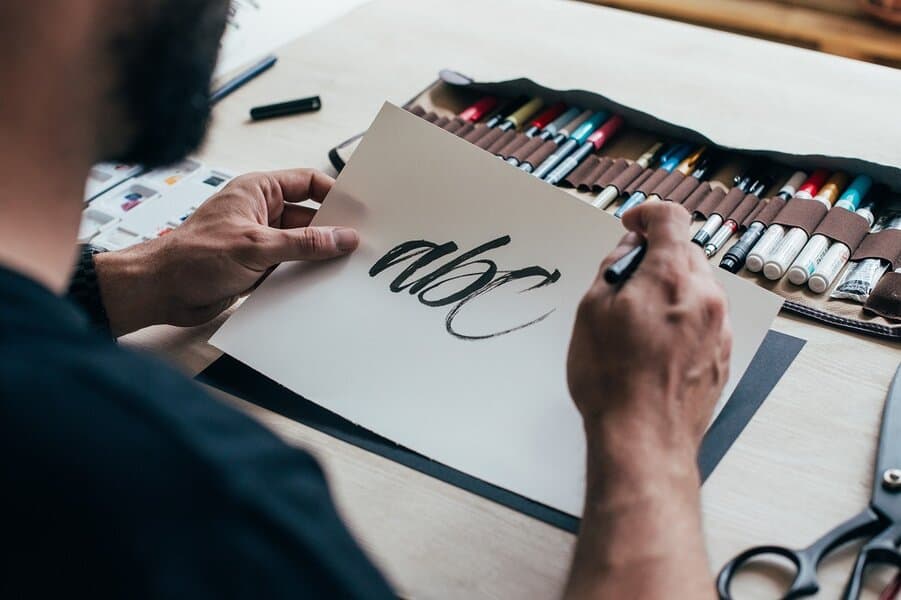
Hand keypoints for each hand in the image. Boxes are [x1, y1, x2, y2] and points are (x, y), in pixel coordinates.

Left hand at [94, 169, 358, 335]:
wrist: (160, 291)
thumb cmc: (193, 257)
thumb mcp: (256, 246)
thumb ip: (303, 243)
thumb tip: (342, 238)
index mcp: (258, 191)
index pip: (307, 182)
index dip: (334, 194)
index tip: (359, 211)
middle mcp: (261, 212)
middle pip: (309, 216)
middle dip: (332, 230)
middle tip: (360, 243)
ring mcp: (260, 240)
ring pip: (302, 244)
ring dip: (319, 256)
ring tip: (347, 268)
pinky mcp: (257, 266)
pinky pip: (291, 266)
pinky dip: (305, 274)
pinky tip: (323, 285)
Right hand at [567, 200, 731, 464]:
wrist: (644, 439)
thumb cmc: (613, 381)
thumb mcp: (592, 312)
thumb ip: (613, 270)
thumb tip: (628, 251)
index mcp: (672, 276)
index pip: (671, 218)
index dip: (646, 215)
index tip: (631, 227)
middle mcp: (706, 296)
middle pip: (685, 253)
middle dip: (654, 259)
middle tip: (623, 284)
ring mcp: (720, 327)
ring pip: (695, 287)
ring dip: (668, 290)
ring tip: (635, 325)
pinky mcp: (723, 355)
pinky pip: (703, 319)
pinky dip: (681, 318)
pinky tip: (654, 348)